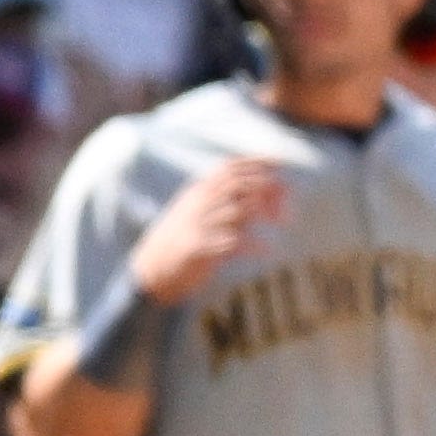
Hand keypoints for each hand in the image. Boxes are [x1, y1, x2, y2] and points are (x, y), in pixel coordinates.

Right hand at [123, 157, 286, 305]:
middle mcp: (196, 203)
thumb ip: (224, 202)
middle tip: (284, 208)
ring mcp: (196, 224)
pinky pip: (234, 241)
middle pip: (239, 185)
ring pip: (238, 210)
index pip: (229, 168)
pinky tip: (268, 251)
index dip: (257, 162)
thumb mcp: (197, 213)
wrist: (151, 273)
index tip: (281, 164)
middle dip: (269, 190)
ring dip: (264, 214)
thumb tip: (261, 194)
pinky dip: (255, 245)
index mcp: (196, 192)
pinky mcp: (198, 248)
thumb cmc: (180, 243)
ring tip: (281, 224)